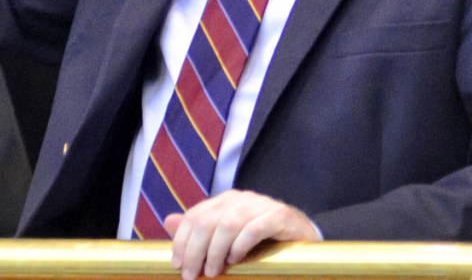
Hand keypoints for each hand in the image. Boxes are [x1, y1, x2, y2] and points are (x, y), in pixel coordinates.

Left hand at [164, 190, 319, 279]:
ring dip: (216, 251)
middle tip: (191, 275)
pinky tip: (236, 260)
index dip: (182, 240)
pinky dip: (240, 245)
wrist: (303, 238)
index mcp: (226, 200)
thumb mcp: (228, 237)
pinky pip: (254, 228)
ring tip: (213, 272)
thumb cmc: (263, 241)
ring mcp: (262, 205)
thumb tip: (169, 221)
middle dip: (195, 250)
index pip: (195, 215)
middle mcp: (242, 199)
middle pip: (208, 220)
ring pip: (228, 224)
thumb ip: (199, 230)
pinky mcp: (280, 216)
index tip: (177, 265)